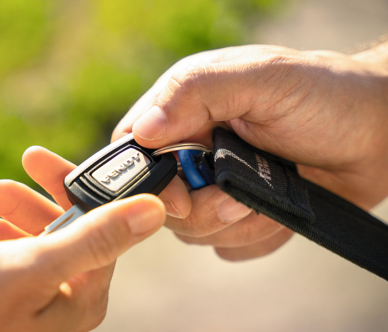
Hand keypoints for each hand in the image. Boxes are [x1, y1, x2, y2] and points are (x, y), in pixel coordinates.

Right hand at [0, 148, 165, 331]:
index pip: (97, 223)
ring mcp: (41, 295)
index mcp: (84, 292)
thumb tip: (155, 208)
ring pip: (31, 234)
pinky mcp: (15, 294)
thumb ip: (95, 236)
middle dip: (18, 200)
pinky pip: (11, 252)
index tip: (36, 158)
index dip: (69, 185)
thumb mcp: (34, 267)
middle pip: (59, 225)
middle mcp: (68, 294)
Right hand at [112, 43, 387, 259]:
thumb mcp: (260, 78)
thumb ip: (197, 92)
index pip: (133, 151)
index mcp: (184, 110)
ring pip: (194, 231)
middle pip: (161, 202)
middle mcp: (194, 151)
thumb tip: (144, 132)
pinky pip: (228, 247)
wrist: (379, 133)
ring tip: (268, 195)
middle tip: (237, 197)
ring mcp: (217, 187)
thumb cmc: (323, 95)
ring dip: (234, 223)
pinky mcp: (242, 218)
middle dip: (201, 209)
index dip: (146, 180)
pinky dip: (255, 237)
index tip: (180, 192)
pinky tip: (277, 210)